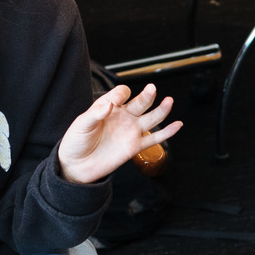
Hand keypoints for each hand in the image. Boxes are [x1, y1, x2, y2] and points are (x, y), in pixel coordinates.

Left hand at [57, 83, 181, 184]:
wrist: (77, 165)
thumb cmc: (76, 142)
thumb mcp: (81, 124)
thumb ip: (95, 113)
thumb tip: (110, 104)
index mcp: (108, 106)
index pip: (121, 93)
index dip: (121, 94)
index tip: (115, 102)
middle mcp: (123, 116)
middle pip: (140, 102)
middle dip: (147, 95)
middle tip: (152, 89)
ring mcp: (131, 130)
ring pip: (151, 117)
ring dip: (161, 109)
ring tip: (169, 101)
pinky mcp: (135, 146)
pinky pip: (155, 138)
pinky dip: (167, 132)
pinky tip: (178, 124)